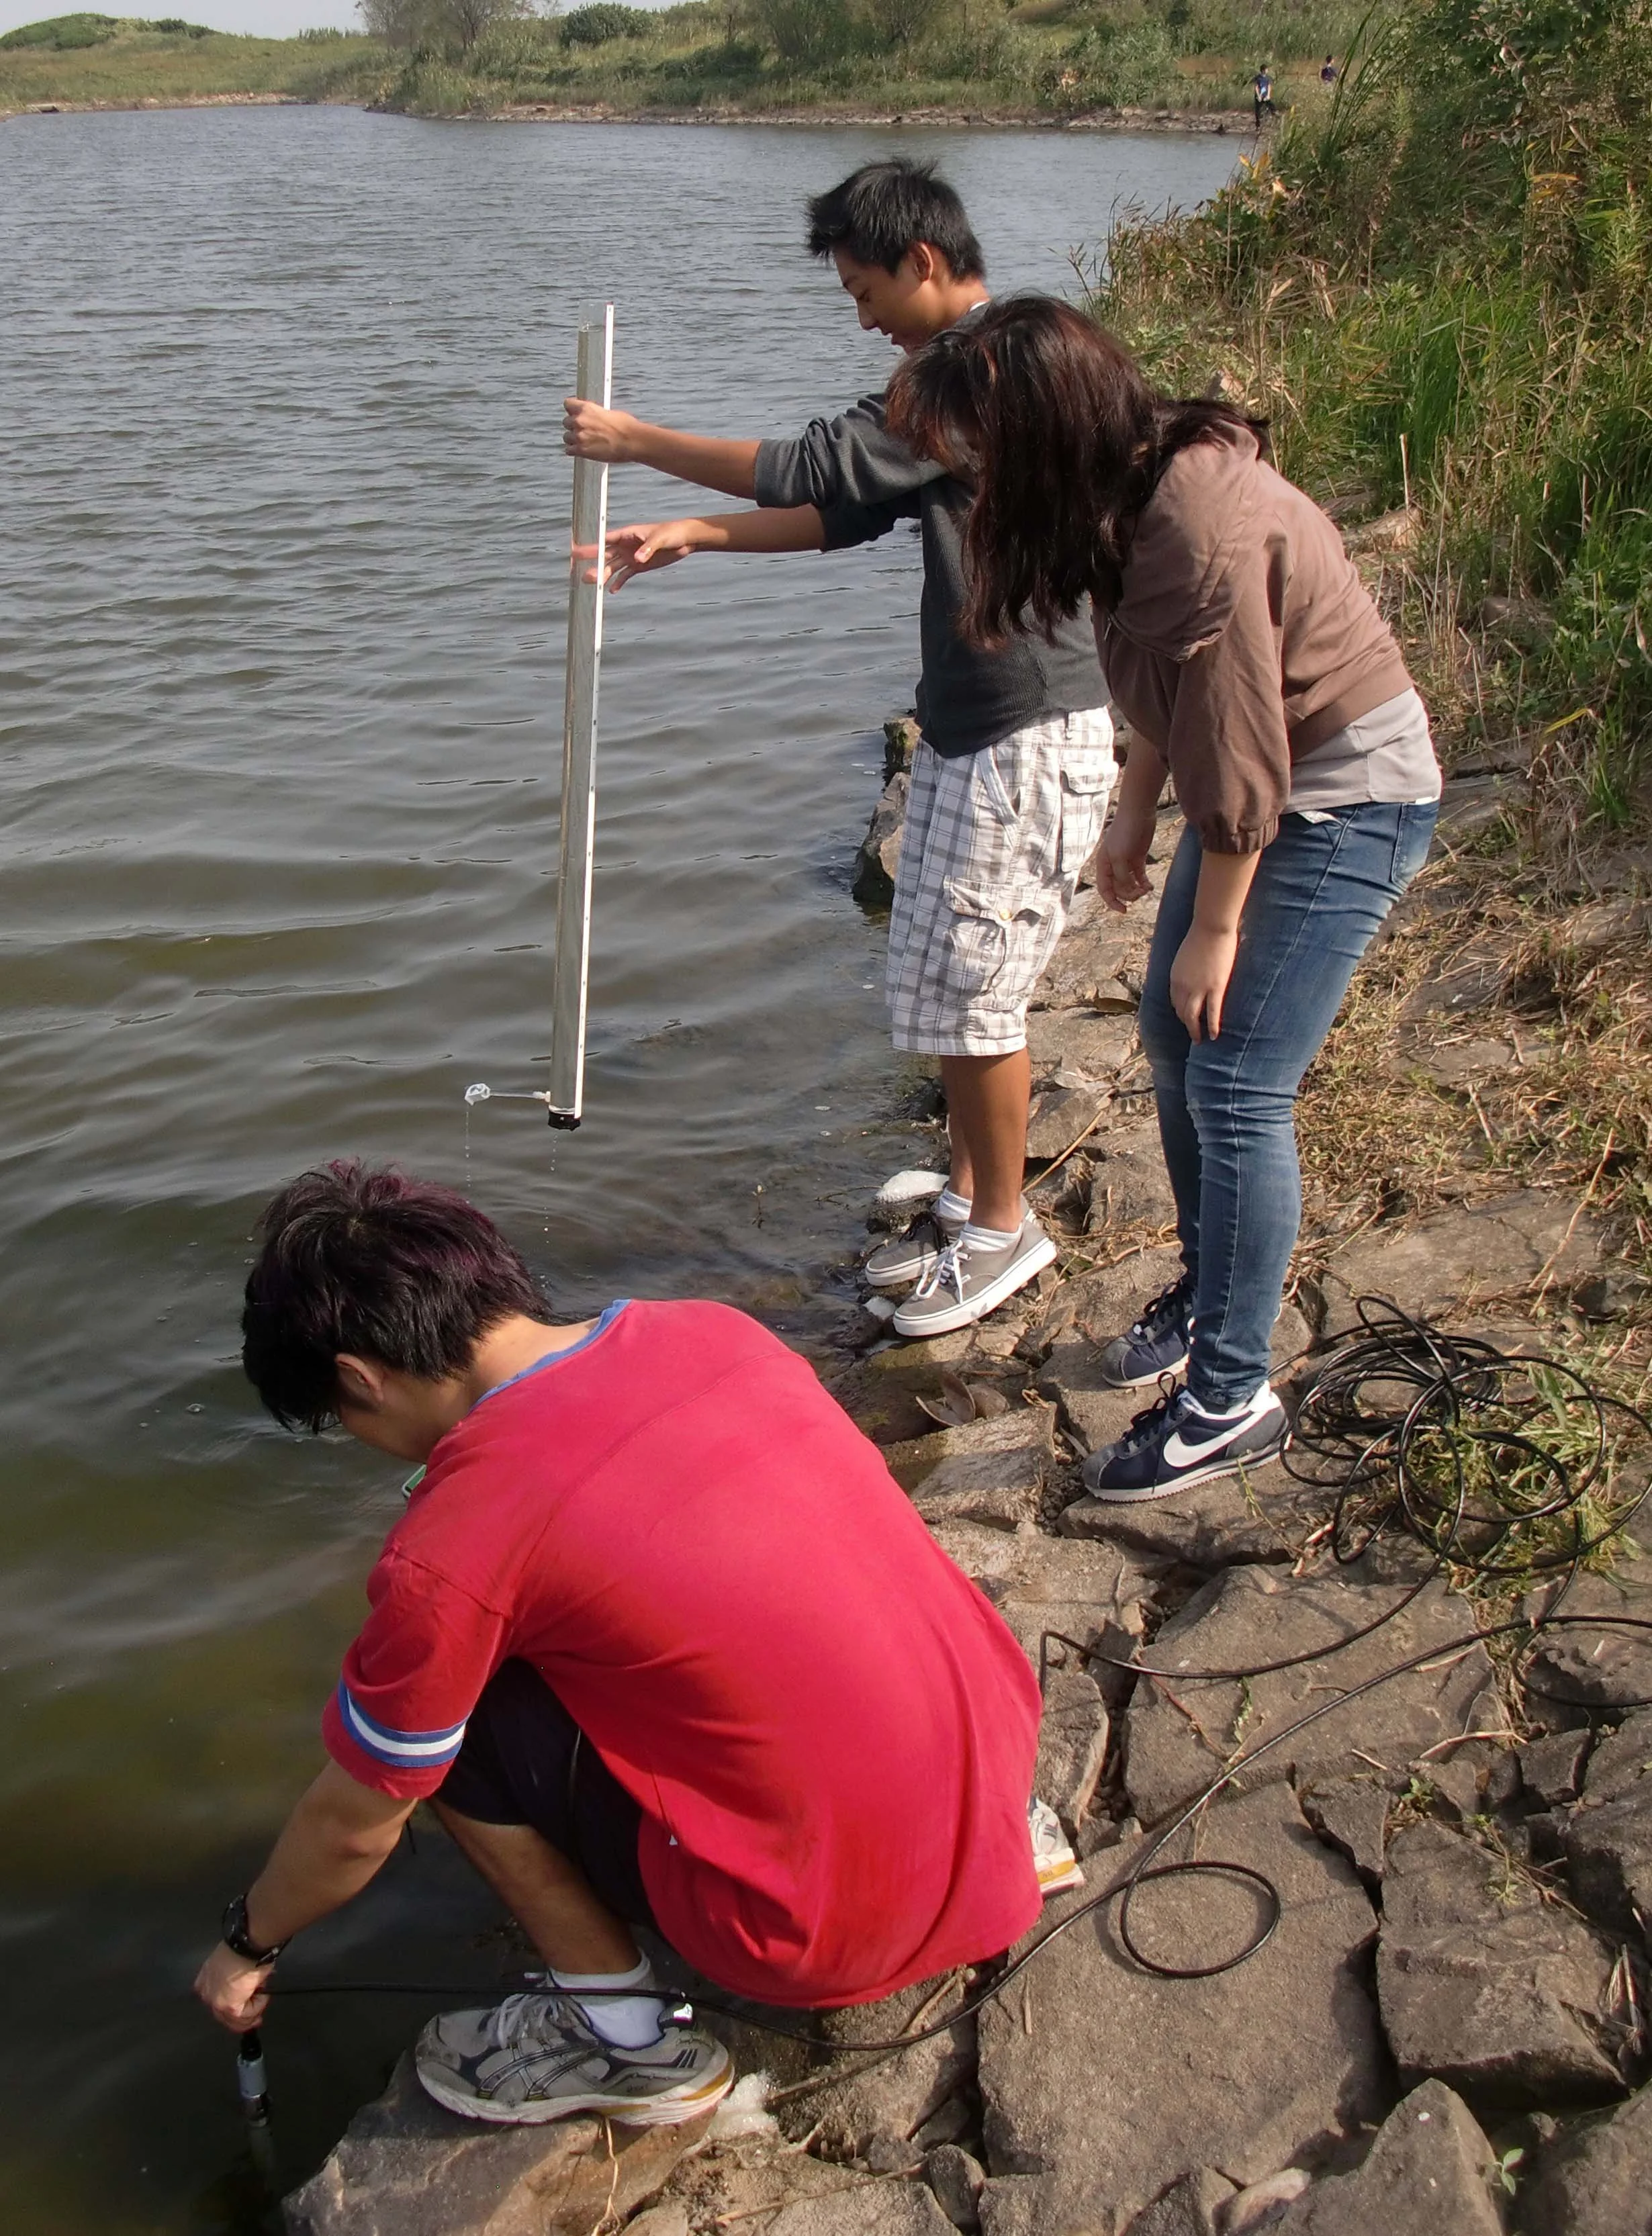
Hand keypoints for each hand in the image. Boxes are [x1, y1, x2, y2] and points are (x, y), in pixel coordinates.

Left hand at [194, 1942, 275, 2034]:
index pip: (215, 2002)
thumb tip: (251, 1985)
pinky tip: (264, 1995)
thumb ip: (234, 1979)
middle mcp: (206, 1995)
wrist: (247, 1947)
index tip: (243, 2005)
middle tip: (257, 2018)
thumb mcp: (234, 1963)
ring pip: (236, 2020)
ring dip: (253, 2011)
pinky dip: (258, 2007)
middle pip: (224, 2016)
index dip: (231, 2006)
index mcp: (204, 1982)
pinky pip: (247, 2016)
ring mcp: (216, 2003)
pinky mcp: (230, 2008)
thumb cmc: (243, 1950)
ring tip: (264, 1998)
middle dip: (242, 2018)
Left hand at [562, 399, 641, 463]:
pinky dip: (574, 451)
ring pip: (566, 437)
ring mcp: (579, 436)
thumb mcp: (609, 413)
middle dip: (573, 426)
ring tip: (584, 443)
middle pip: (566, 422)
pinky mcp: (581, 451)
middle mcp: (579, 421)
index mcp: (586, 408)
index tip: (574, 413)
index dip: (571, 409)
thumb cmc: (626, 427)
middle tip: (583, 431)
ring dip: (573, 440)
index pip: (567, 404)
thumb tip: (593, 417)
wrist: (632, 442)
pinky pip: (569, 450)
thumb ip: (595, 414)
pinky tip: (582, 451)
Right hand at [579, 520, 705, 590]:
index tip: (575, 550)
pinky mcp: (639, 566)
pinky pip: (625, 575)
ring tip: (593, 583)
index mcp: (627, 535)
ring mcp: (631, 556)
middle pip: (605, 555)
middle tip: (578, 572)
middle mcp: (626, 546)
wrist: (684, 540)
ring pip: (613, 567)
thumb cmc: (671, 533)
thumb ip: (647, 548)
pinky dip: (618, 582)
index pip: (604, 540)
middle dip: (592, 563)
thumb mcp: (660, 539)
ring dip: (603, 574)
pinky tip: (611, 590)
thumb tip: (636, 559)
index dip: (590, 545)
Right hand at [1096, 800, 1155, 913]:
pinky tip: (1150, 887)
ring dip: (1137, 890)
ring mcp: (1125, 862)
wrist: (1139, 812)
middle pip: (1118, 889)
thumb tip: (1128, 891)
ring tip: (1147, 889)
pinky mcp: (1138, 858)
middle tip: (1141, 893)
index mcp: (1103, 865)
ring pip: (1129, 884)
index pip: (1104, 890)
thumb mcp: (1120, 857)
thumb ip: (1122, 876)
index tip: (1124, 911)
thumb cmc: (1125, 832)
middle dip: (1129, 895)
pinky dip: (1144, 883)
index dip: (1113, 903)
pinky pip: (1139, 877)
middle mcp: (1113, 865)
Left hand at [1169, 922, 1239, 1042]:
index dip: (1179, 1010)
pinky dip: (1212, 1026)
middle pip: (1181, 1011)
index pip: (1174, 1000)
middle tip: (1192, 1032)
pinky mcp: (1215, 988)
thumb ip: (1187, 967)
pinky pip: (1212, 1013)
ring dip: (1194, 1031)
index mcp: (1174, 977)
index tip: (1184, 1016)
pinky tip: (1213, 1036)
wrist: (1211, 927)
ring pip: (1193, 1016)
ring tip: (1199, 1040)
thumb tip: (1192, 970)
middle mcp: (1183, 986)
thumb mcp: (1185, 954)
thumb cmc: (1201, 935)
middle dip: (1185, 1023)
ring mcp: (1199, 988)